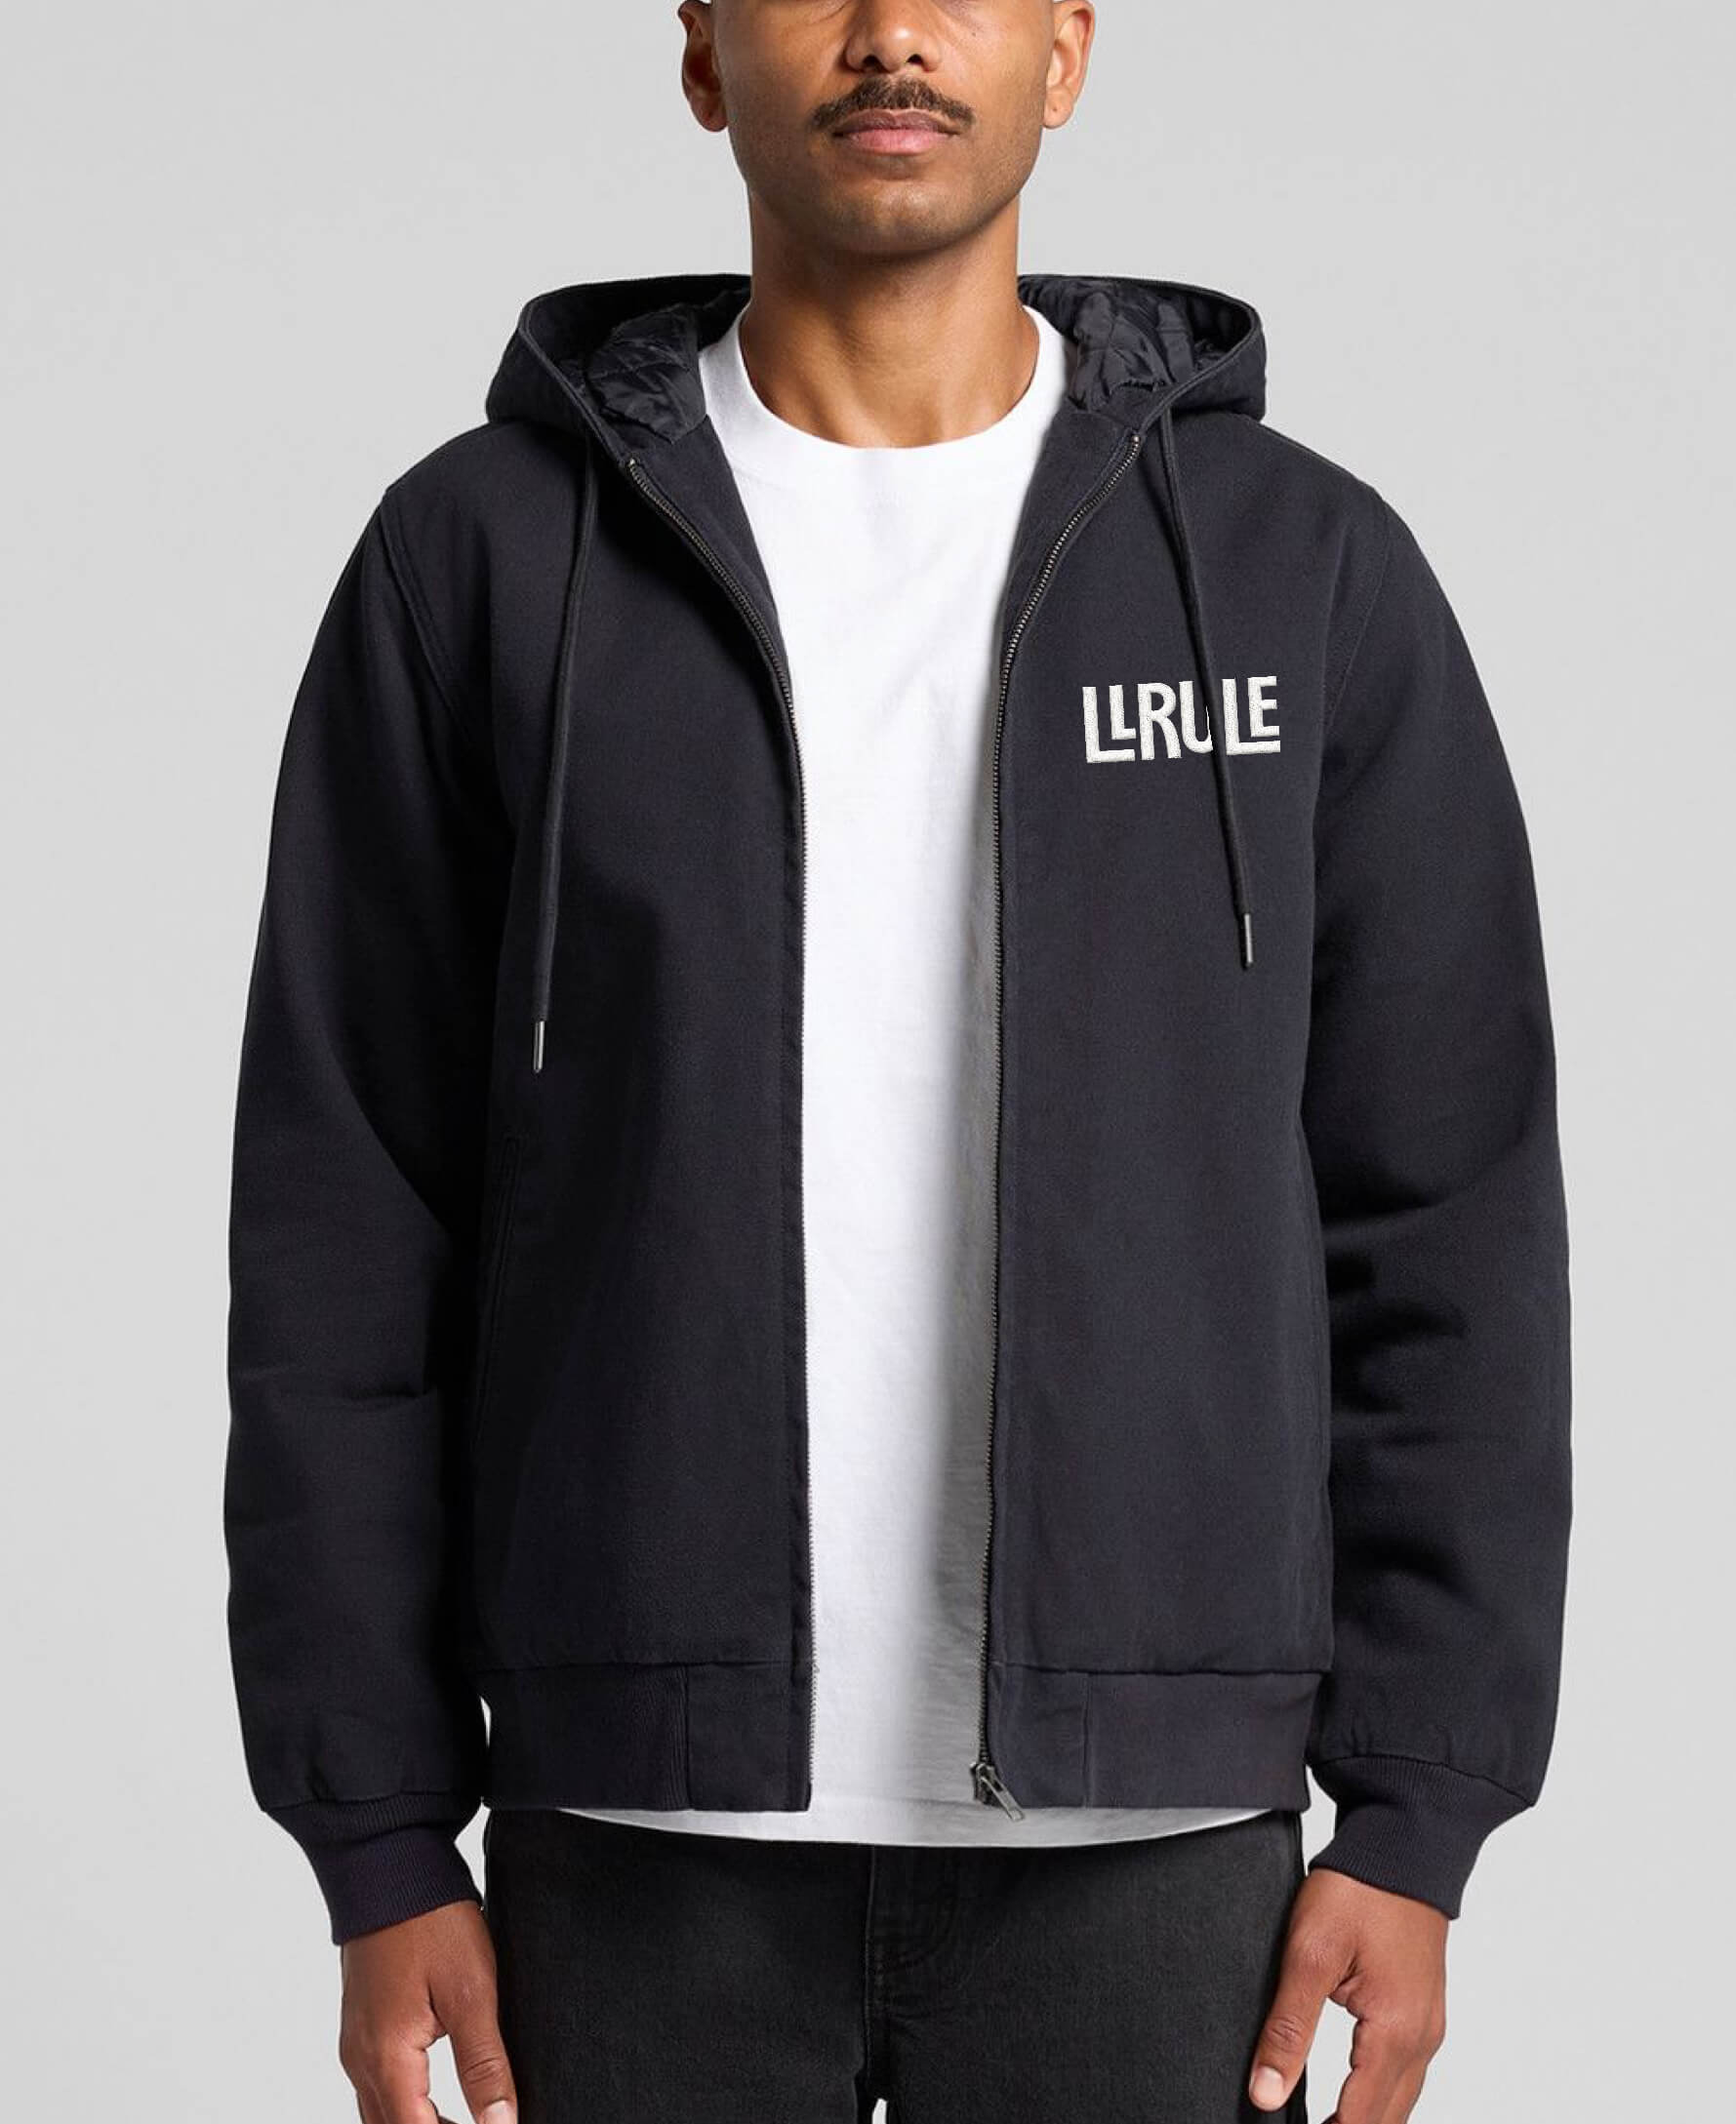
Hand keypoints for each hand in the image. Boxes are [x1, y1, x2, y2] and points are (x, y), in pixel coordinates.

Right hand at [338, 1898, 517, 2123]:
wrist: (389, 1865)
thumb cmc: (428, 1920)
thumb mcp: (471, 1991)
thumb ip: (484, 2063)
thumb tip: (501, 2123)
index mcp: (386, 2058)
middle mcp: (361, 2059)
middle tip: (486, 2123)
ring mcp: (357, 2043)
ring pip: (381, 2114)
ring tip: (469, 2118)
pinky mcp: (362, 2025)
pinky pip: (377, 2087)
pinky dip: (406, 2105)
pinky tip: (438, 2099)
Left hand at [1248, 1867, 1447, 2122]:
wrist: (1405, 1843)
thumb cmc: (1360, 1889)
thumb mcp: (1310, 1953)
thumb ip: (1288, 2028)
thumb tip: (1265, 2092)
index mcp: (1395, 2033)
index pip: (1360, 2122)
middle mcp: (1422, 2039)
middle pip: (1386, 2121)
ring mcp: (1429, 2026)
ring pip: (1400, 2102)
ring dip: (1363, 2120)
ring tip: (1317, 2122)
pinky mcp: (1424, 2011)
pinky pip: (1406, 2074)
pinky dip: (1378, 2097)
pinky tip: (1351, 2098)